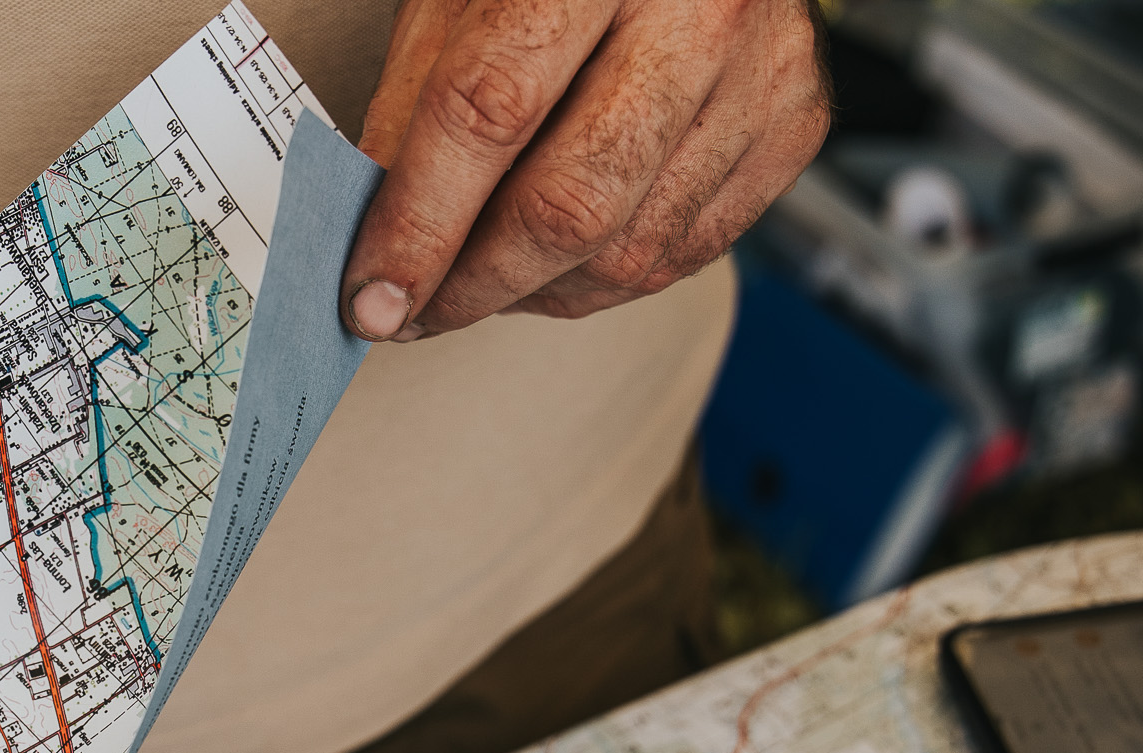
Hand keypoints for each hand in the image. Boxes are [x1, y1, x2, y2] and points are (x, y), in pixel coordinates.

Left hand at [340, 0, 829, 339]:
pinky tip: (553, 259)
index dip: (419, 222)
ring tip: (477, 276)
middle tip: (411, 311)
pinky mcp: (794, 126)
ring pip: (627, 250)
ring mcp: (761, 71)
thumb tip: (374, 228)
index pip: (489, 110)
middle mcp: (700, 8)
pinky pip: (680, 254)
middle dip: (474, 285)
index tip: (369, 296)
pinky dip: (598, 279)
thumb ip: (414, 97)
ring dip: (530, 292)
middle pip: (571, 205)